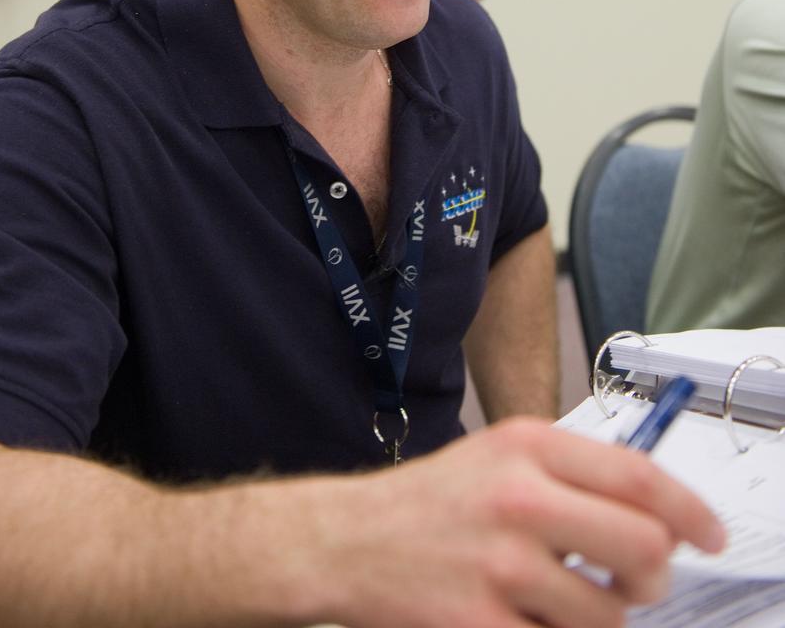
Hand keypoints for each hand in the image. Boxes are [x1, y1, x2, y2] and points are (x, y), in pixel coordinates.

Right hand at [329, 417, 724, 627]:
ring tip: (554, 600)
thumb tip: (658, 512)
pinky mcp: (482, 625)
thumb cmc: (432, 501)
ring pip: (609, 614)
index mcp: (528, 447)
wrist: (347, 540)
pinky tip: (522, 617)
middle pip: (643, 547)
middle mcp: (519, 498)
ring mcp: (501, 565)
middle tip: (634, 581)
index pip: (640, 477)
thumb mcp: (501, 455)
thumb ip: (574, 472)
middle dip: (652, 576)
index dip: (690, 512)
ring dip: (595, 617)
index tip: (708, 535)